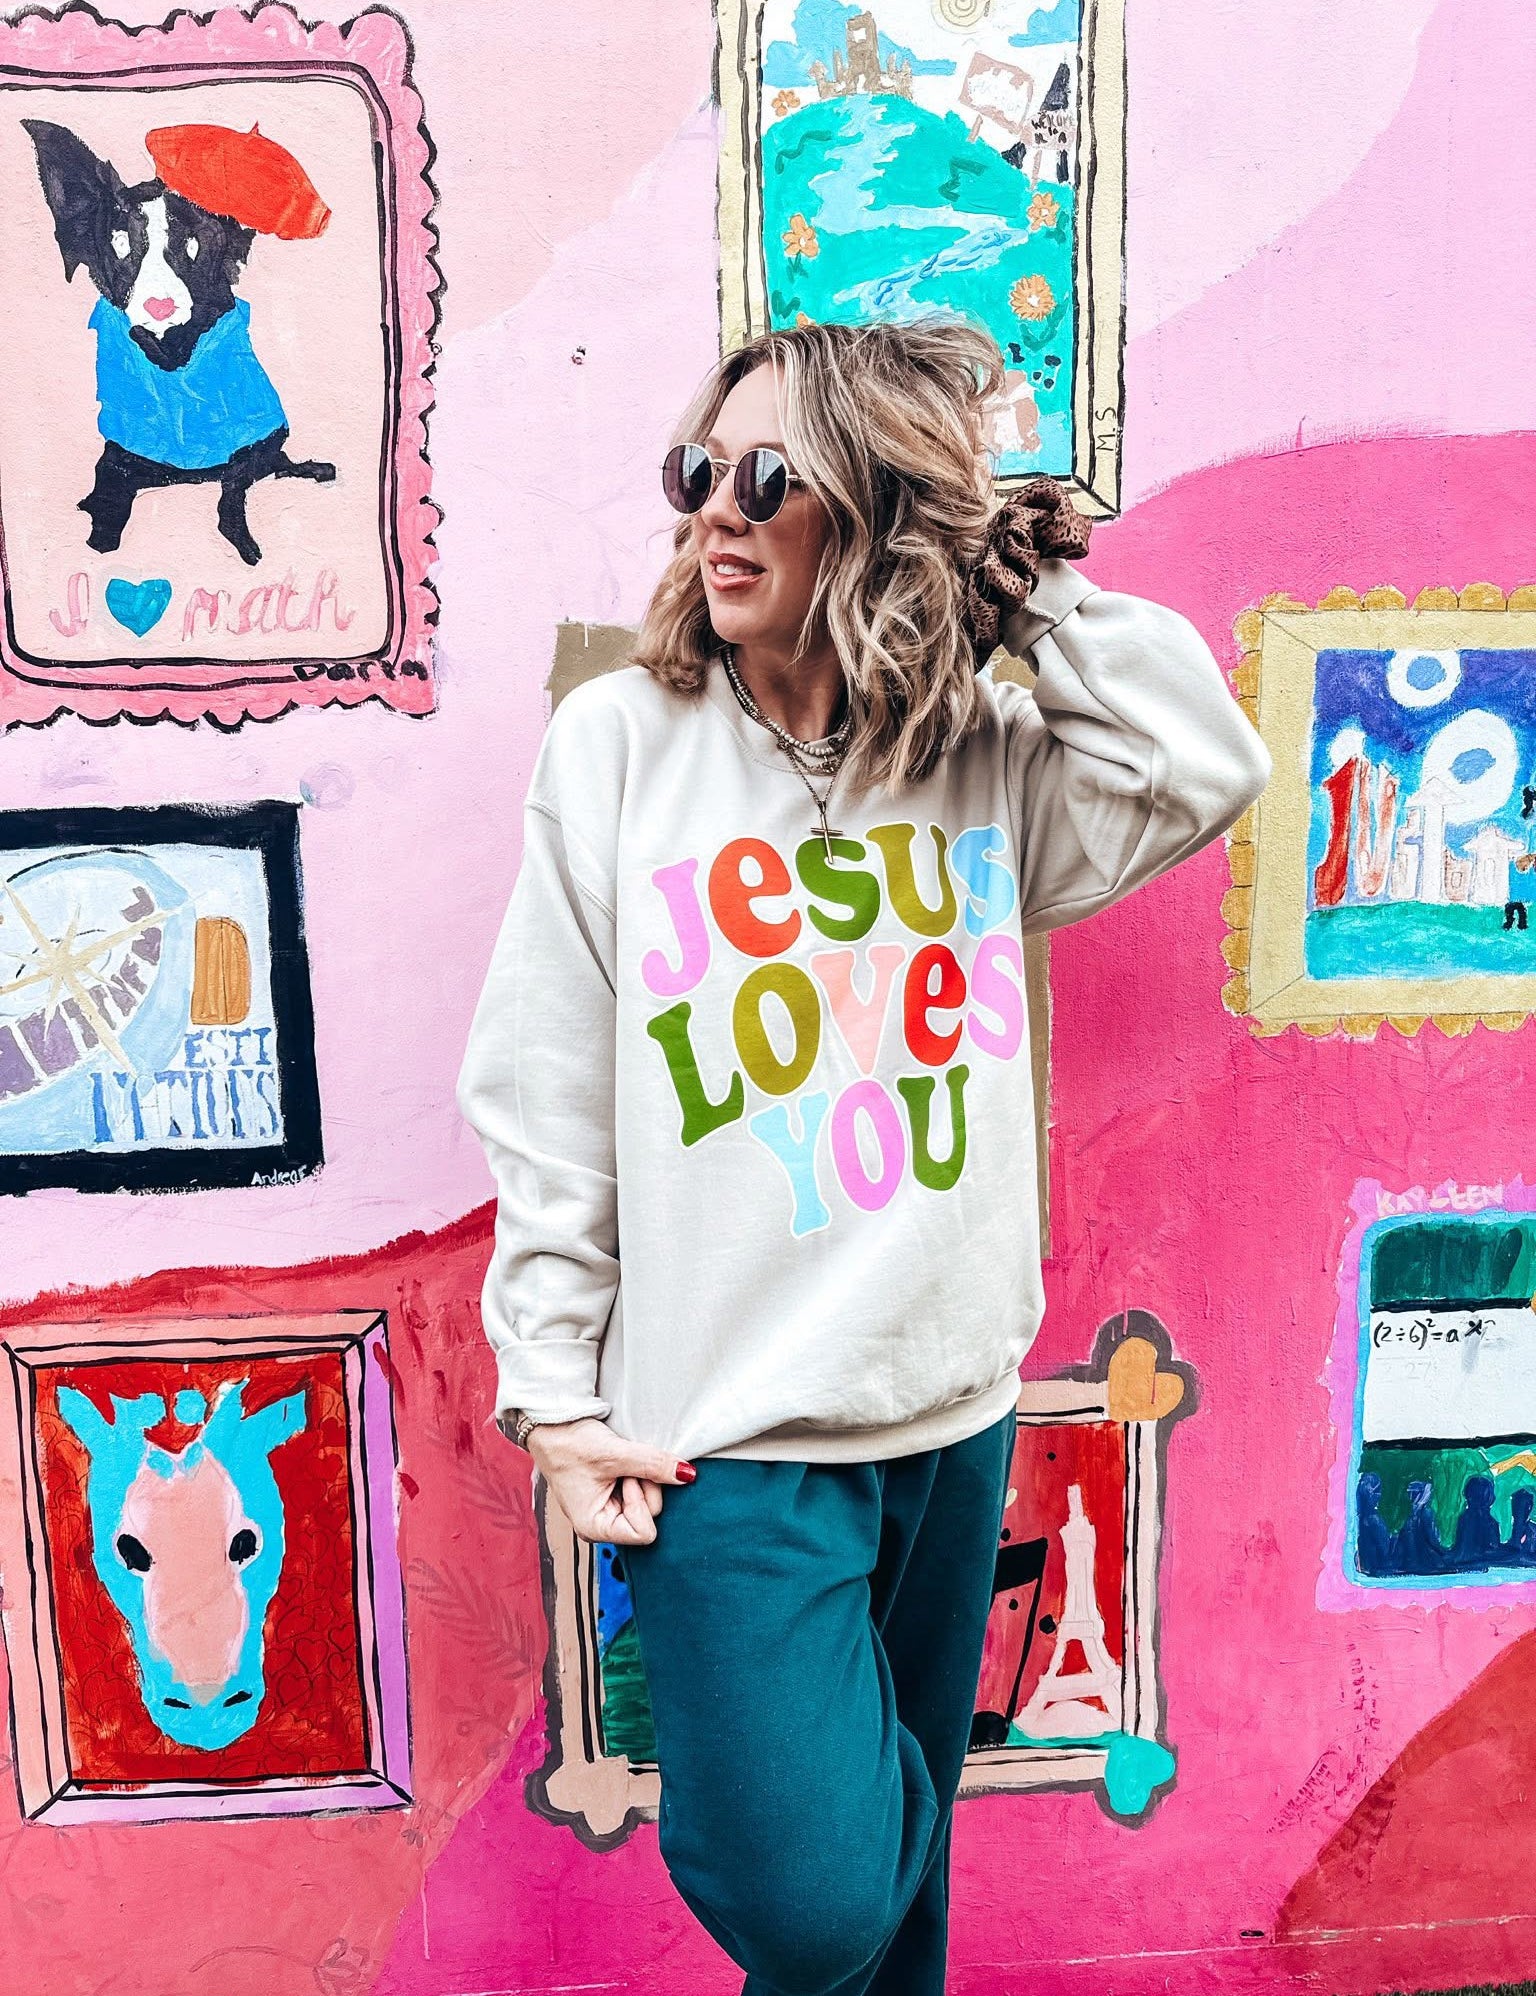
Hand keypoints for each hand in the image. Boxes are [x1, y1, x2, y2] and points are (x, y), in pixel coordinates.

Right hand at [526, 1417, 695, 1544]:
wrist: (552, 1426)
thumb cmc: (570, 1445)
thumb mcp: (615, 1454)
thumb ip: (653, 1465)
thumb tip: (687, 1475)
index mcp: (594, 1527)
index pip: (644, 1533)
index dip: (641, 1501)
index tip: (625, 1478)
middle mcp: (602, 1525)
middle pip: (650, 1516)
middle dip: (644, 1486)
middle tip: (622, 1467)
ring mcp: (609, 1511)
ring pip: (649, 1503)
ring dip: (642, 1478)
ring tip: (618, 1463)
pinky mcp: (614, 1497)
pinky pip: (641, 1492)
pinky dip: (637, 1475)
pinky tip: (621, 1466)